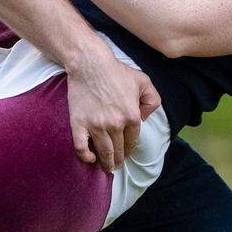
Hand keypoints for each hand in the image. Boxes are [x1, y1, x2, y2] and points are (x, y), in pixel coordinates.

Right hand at [65, 54, 158, 171]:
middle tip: (116, 165)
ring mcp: (96, 126)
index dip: (130, 150)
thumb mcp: (144, 81)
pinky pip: (81, 148)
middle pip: (119, 150)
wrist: (89, 63)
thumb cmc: (116, 71)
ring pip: (104, 153)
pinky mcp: (79, 124)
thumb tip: (144, 118)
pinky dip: (86, 157)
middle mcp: (115, 124)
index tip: (126, 154)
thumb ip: (152, 100)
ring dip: (106, 163)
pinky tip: (90, 158)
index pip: (133, 141)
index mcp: (132, 116)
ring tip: (106, 167)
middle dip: (119, 160)